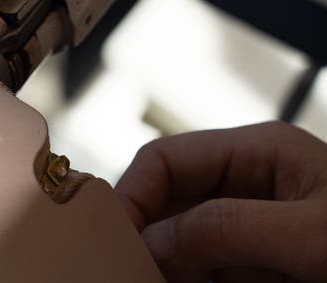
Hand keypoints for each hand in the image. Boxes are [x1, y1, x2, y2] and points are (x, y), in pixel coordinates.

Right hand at [115, 122, 326, 282]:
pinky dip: (183, 281)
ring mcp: (251, 232)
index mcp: (258, 154)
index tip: (116, 238)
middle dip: (143, 235)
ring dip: (161, 265)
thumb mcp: (310, 234)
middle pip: (166, 202)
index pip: (165, 159)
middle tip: (125, 268)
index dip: (132, 194)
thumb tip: (153, 241)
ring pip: (179, 242)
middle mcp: (247, 188)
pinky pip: (202, 272)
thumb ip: (228, 228)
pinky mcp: (257, 269)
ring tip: (146, 278)